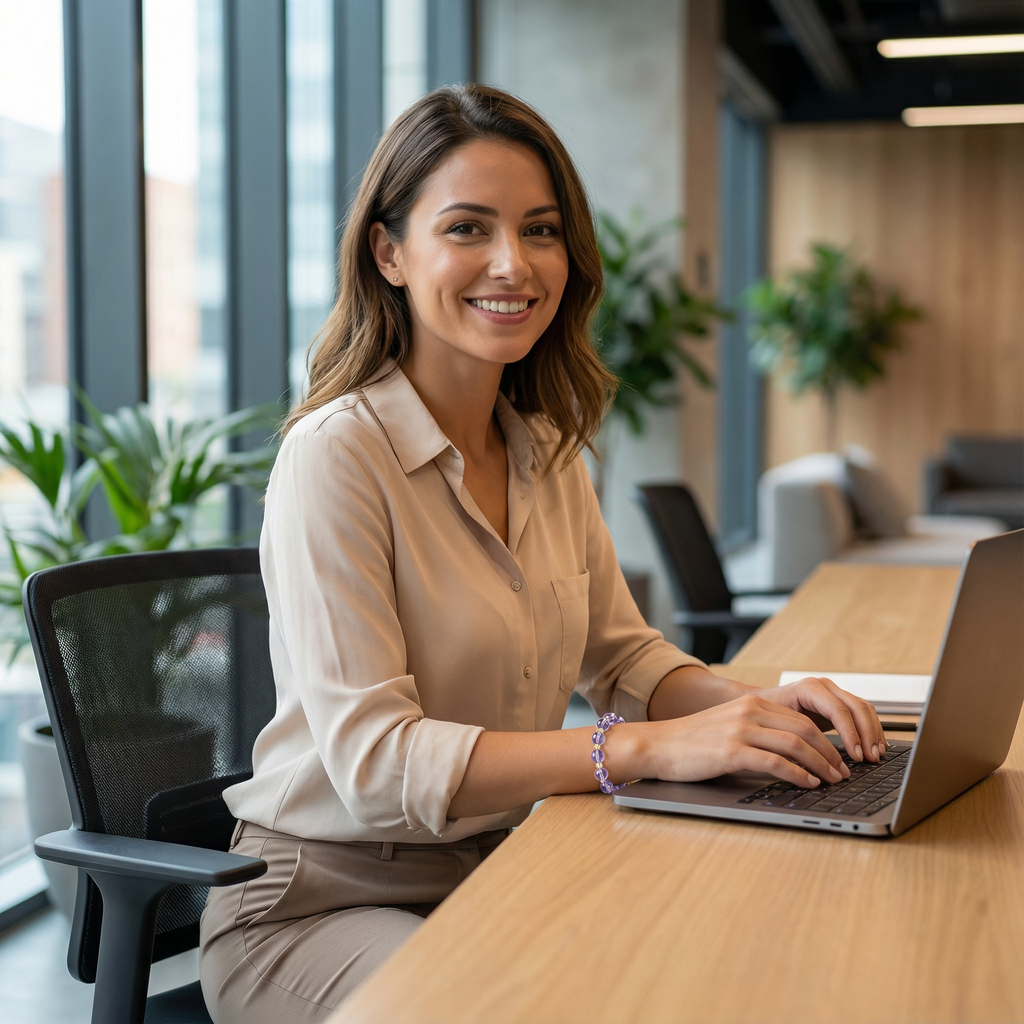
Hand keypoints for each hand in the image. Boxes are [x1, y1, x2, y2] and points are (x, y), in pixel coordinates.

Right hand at [619, 692, 853, 789]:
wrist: (657, 745)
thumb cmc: (691, 743)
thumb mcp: (729, 727)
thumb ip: (757, 731)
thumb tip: (793, 754)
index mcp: (750, 703)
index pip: (800, 719)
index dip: (825, 740)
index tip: (837, 759)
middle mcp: (748, 711)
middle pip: (804, 729)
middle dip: (830, 753)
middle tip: (843, 773)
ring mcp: (740, 730)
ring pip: (795, 744)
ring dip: (820, 765)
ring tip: (832, 780)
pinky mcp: (731, 751)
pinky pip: (775, 762)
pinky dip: (797, 774)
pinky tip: (807, 783)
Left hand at [759, 676, 885, 762]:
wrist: (761, 701)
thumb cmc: (767, 714)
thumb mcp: (778, 723)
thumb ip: (797, 737)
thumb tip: (813, 762)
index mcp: (809, 688)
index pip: (838, 710)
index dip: (851, 734)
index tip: (856, 756)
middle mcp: (824, 686)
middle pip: (856, 707)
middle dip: (867, 734)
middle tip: (871, 758)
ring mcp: (834, 692)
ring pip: (864, 708)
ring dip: (873, 732)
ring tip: (876, 755)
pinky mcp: (839, 701)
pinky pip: (862, 712)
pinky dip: (871, 729)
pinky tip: (875, 746)